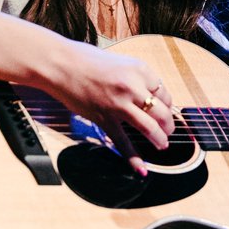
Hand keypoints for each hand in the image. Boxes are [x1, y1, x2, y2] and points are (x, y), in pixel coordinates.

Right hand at [45, 42, 175, 175]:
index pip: (164, 92)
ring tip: (163, 145)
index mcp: (139, 69)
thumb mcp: (119, 62)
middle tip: (169, 130)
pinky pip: (123, 142)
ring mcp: (119, 104)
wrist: (60, 64)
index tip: (166, 109)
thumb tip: (147, 92)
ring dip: (160, 139)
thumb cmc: (86, 60)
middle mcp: (133, 87)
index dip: (167, 104)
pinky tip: (142, 168)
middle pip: (162, 111)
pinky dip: (133, 158)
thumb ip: (134, 77)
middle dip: (168, 125)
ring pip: (149, 127)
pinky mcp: (104, 119)